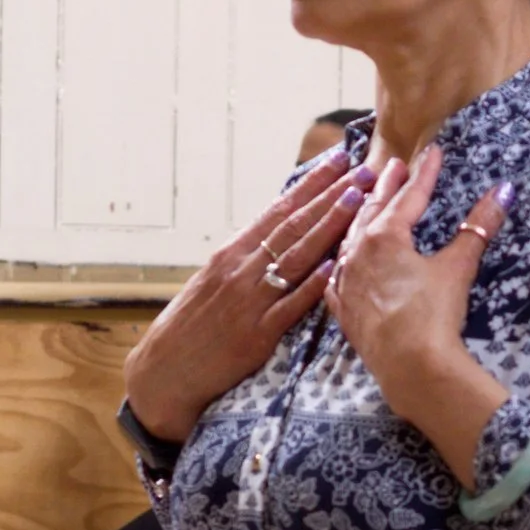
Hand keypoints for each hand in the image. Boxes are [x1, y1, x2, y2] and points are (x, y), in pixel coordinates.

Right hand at [123, 152, 366, 442]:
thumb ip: (246, 259)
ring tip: (359, 199)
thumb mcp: (212, 282)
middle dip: (331, 195)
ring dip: (330, 225)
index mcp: (230, 254)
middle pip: (293, 225)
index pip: (278, 210)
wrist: (165, 370)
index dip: (311, 183)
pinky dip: (312, 284)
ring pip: (296, 256)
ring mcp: (249, 301)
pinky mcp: (257, 334)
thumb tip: (279, 235)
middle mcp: (240, 270)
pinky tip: (334, 265)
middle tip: (364, 168)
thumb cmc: (191, 327)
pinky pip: (290, 305)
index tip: (338, 158)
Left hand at [326, 145, 508, 419]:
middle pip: (372, 211)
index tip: (433, 152)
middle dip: (385, 187)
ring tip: (366, 204)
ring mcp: (345, 283)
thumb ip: (478, 227)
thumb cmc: (433, 314)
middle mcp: (356, 254)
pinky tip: (341, 260)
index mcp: (384, 237)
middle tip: (392, 166)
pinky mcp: (343, 310)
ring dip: (359, 219)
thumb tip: (503, 190)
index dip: (424, 174)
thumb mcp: (458, 266)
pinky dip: (341, 262)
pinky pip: (336, 277)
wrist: (409, 366)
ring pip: (348, 240)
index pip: (409, 196)